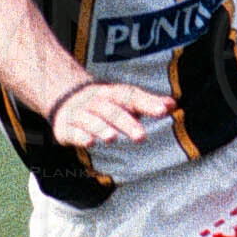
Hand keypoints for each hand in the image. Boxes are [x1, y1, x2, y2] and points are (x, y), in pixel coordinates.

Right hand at [49, 80, 172, 146]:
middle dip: (126, 122)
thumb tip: (172, 104)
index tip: (163, 111)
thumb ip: (147, 103)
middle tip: (141, 136)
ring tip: (112, 138)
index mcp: (112, 94)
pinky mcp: (65, 128)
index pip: (130, 96)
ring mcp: (79, 114)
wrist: (63, 100)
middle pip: (111, 110)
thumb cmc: (103, 104)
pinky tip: (89, 143)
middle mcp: (95, 102)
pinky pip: (72, 131)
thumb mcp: (123, 100)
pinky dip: (80, 136)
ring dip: (101, 128)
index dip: (147, 102)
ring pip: (90, 119)